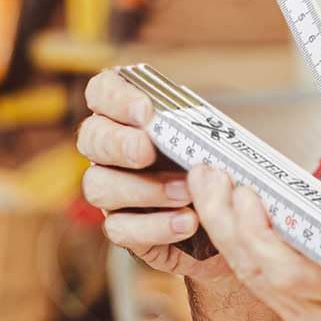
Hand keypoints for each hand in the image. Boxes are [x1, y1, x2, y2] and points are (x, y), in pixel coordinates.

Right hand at [76, 69, 229, 281]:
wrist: (229, 219)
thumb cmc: (214, 166)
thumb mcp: (214, 140)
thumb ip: (202, 129)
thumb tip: (209, 131)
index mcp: (127, 116)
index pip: (102, 92)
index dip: (116, 97)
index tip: (145, 110)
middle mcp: (110, 150)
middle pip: (91, 138)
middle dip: (120, 144)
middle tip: (147, 152)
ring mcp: (111, 189)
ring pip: (98, 186)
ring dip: (144, 189)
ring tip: (185, 193)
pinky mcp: (122, 227)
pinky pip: (119, 228)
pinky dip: (154, 226)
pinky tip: (186, 222)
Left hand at [186, 164, 320, 320]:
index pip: (292, 277)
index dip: (261, 235)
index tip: (247, 191)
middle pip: (257, 273)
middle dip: (224, 220)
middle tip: (205, 174)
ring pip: (253, 280)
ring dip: (225, 231)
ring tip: (209, 185)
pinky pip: (265, 289)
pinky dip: (246, 250)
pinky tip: (233, 218)